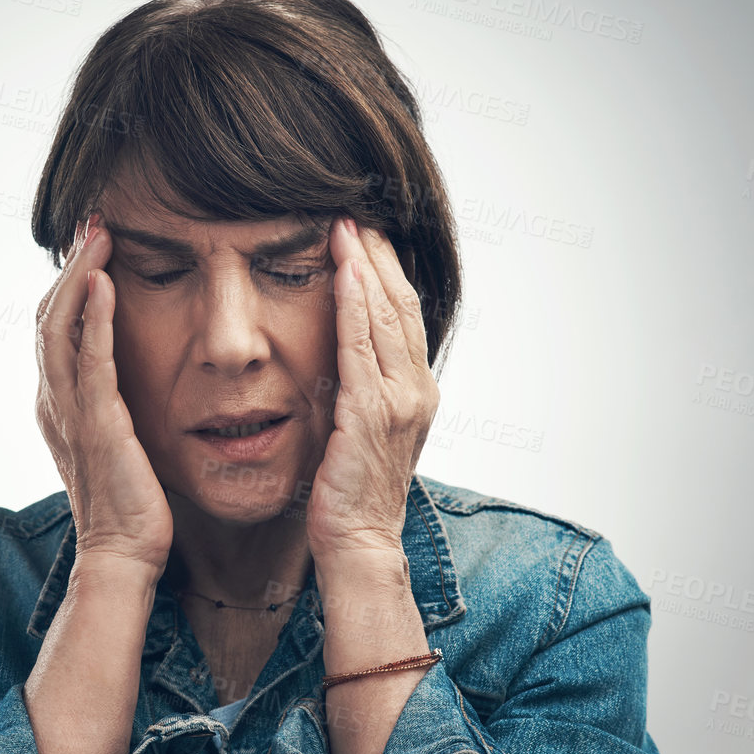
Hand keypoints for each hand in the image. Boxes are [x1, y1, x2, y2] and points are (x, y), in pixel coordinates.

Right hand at [34, 213, 173, 574]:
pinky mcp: (98, 427)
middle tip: (92, 220)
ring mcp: (71, 414)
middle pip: (47, 316)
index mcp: (58, 403)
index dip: (67, 282)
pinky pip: (90, 363)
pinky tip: (105, 283)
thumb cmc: (130, 503)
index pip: (53, 328)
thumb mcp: (117, 439)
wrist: (124, 553)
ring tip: (97, 234)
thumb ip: (114, 402)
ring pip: (58, 328)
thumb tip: (132, 372)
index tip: (91, 243)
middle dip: (68, 264)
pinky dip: (94, 319)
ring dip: (77, 275)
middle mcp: (54, 402)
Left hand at [306, 217, 440, 560]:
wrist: (357, 542)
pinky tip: (342, 272)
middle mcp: (417, 390)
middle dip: (378, 255)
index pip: (406, 315)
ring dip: (365, 266)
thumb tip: (337, 352)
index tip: (365, 232)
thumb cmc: (350, 491)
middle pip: (402, 305)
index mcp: (416, 392)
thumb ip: (358, 388)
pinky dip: (354, 305)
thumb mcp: (359, 429)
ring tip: (345, 225)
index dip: (387, 270)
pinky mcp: (370, 415)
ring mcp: (399, 402)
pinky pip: (361, 348)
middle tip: (354, 210)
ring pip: (386, 317)